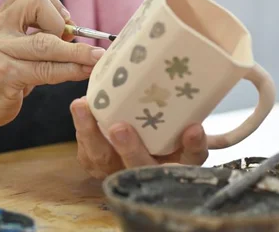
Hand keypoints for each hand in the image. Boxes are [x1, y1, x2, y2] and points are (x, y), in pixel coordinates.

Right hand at [0, 0, 104, 127]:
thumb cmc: (1, 78)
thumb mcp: (14, 50)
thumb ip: (38, 36)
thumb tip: (74, 30)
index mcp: (0, 18)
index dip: (54, 1)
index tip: (65, 22)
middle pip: (37, 3)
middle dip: (63, 21)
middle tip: (70, 40)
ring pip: (47, 42)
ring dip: (78, 52)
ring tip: (97, 58)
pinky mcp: (5, 75)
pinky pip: (46, 70)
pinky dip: (70, 71)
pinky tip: (83, 72)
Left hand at [71, 97, 208, 178]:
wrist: (140, 150)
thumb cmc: (165, 134)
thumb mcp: (182, 131)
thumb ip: (190, 121)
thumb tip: (198, 109)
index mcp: (175, 165)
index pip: (190, 159)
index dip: (193, 147)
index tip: (194, 129)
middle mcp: (147, 172)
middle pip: (140, 166)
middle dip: (130, 149)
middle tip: (120, 128)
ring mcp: (118, 171)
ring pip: (104, 159)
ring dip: (91, 133)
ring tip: (82, 106)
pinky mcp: (96, 164)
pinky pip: (87, 152)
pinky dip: (83, 129)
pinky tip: (80, 107)